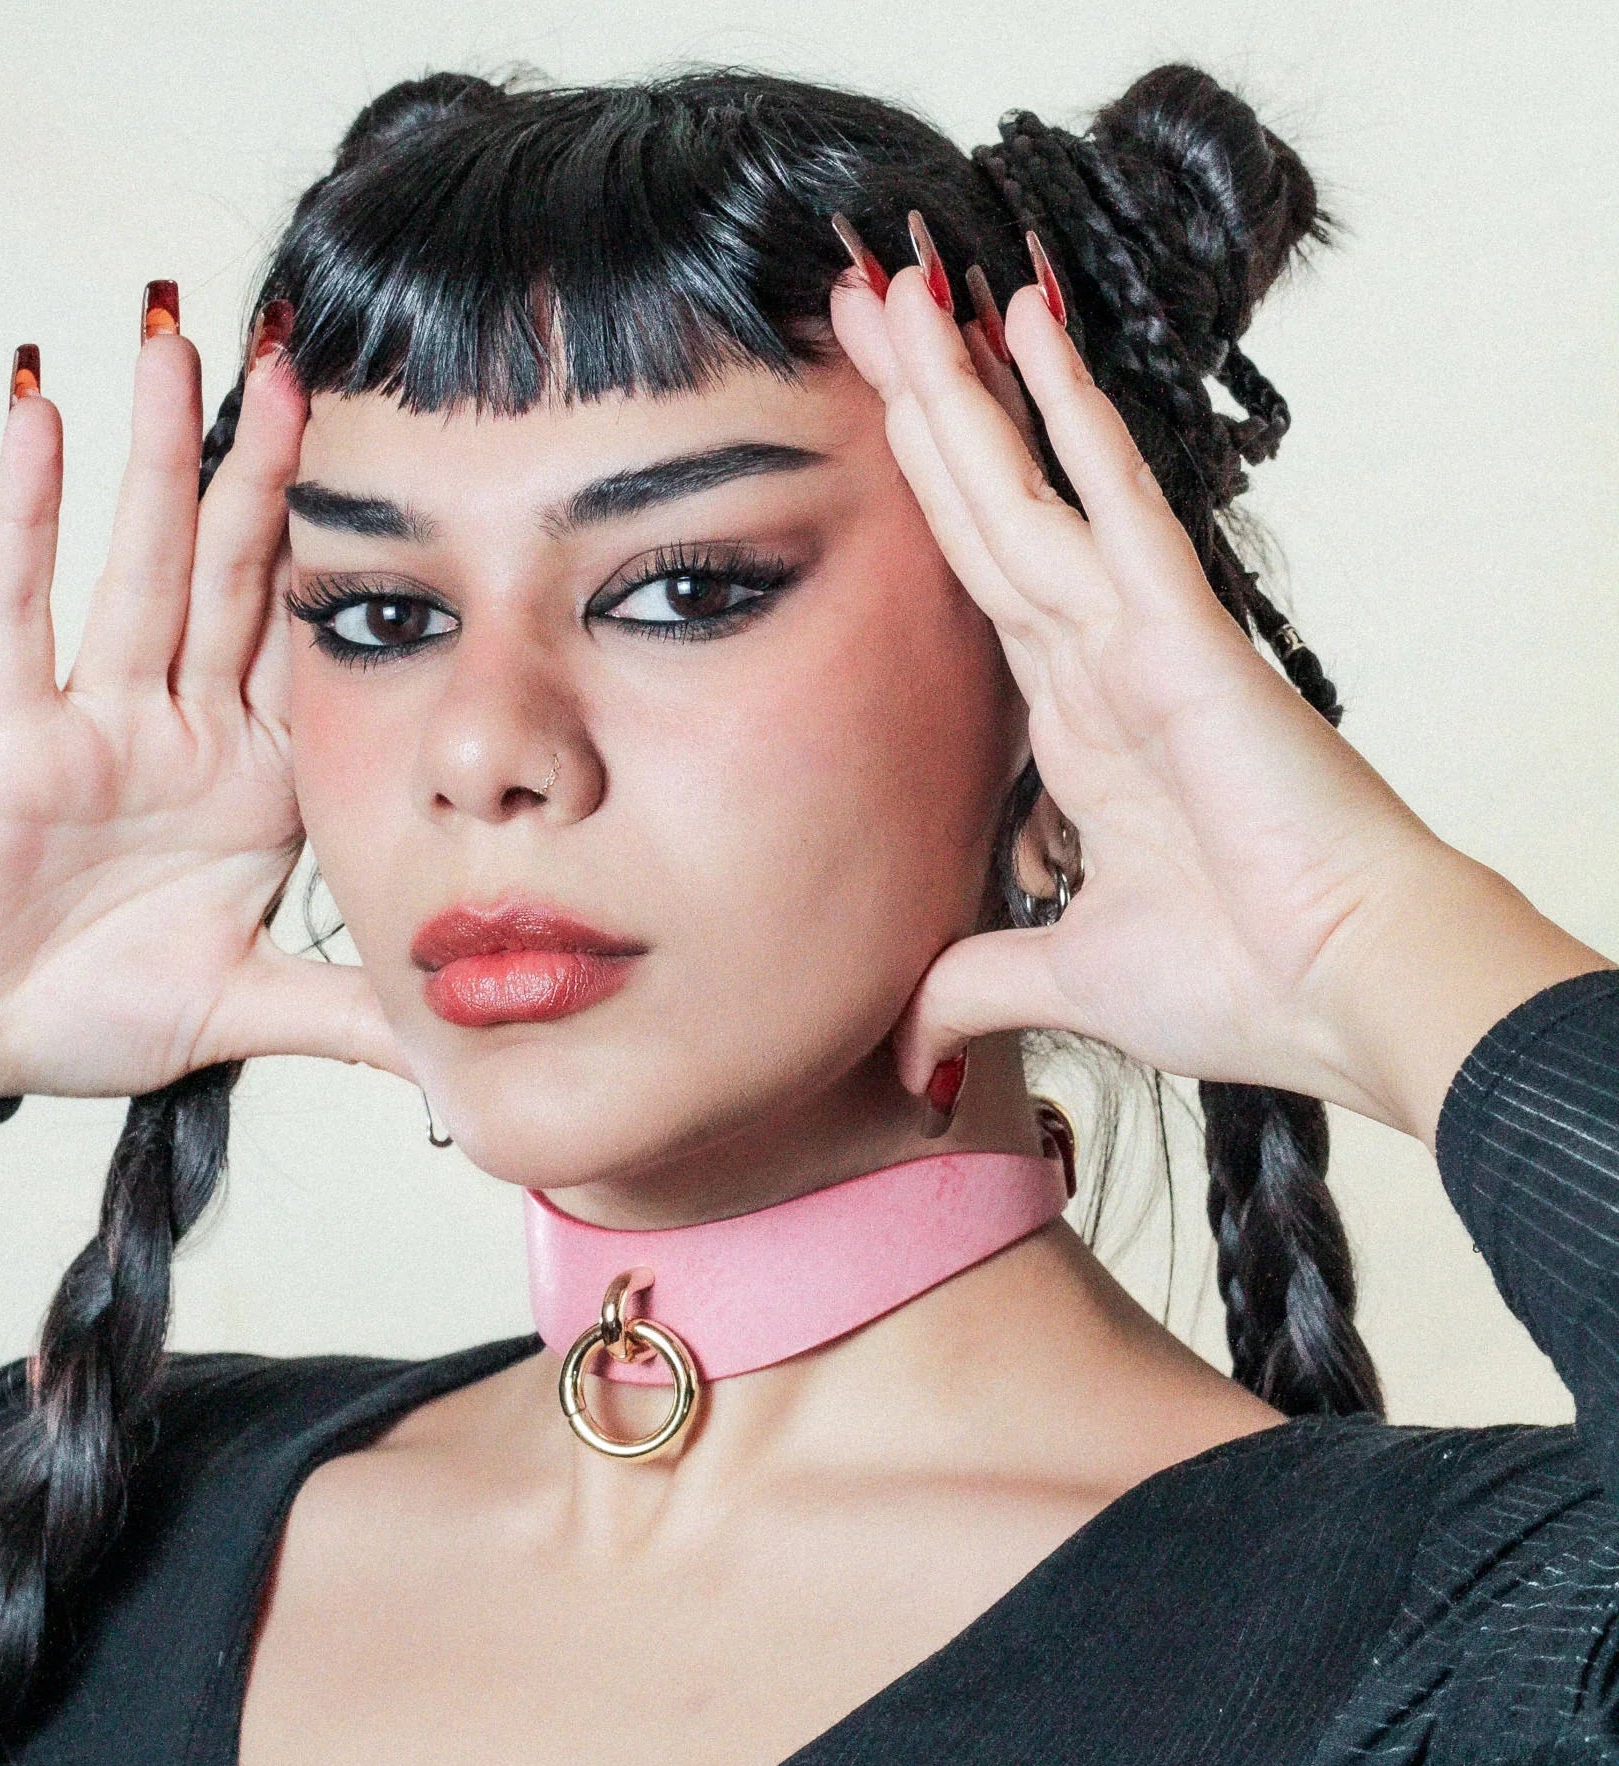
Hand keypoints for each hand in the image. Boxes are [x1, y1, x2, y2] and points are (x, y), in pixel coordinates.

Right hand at [0, 299, 408, 1100]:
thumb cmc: (98, 1010)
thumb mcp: (254, 1006)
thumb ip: (353, 1017)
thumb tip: (465, 1055)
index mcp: (258, 780)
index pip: (322, 647)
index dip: (365, 560)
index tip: (417, 461)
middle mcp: (186, 728)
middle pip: (240, 572)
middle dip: (271, 465)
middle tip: (310, 344)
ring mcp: (99, 722)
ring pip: (141, 563)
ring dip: (158, 448)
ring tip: (179, 328)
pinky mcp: (12, 736)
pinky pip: (19, 610)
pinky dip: (27, 512)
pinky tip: (40, 407)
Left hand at [827, 249, 1607, 1143]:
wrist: (1344, 994)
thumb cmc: (1242, 978)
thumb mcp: (1064, 979)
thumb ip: (975, 985)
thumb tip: (906, 1043)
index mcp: (1073, 731)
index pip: (971, 588)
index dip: (916, 503)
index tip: (860, 420)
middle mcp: (1096, 667)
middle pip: (982, 513)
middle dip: (917, 410)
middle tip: (857, 303)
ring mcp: (1140, 641)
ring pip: (1026, 490)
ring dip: (962, 389)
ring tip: (901, 286)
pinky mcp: (1185, 636)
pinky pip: (1117, 508)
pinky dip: (1073, 419)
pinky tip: (1028, 328)